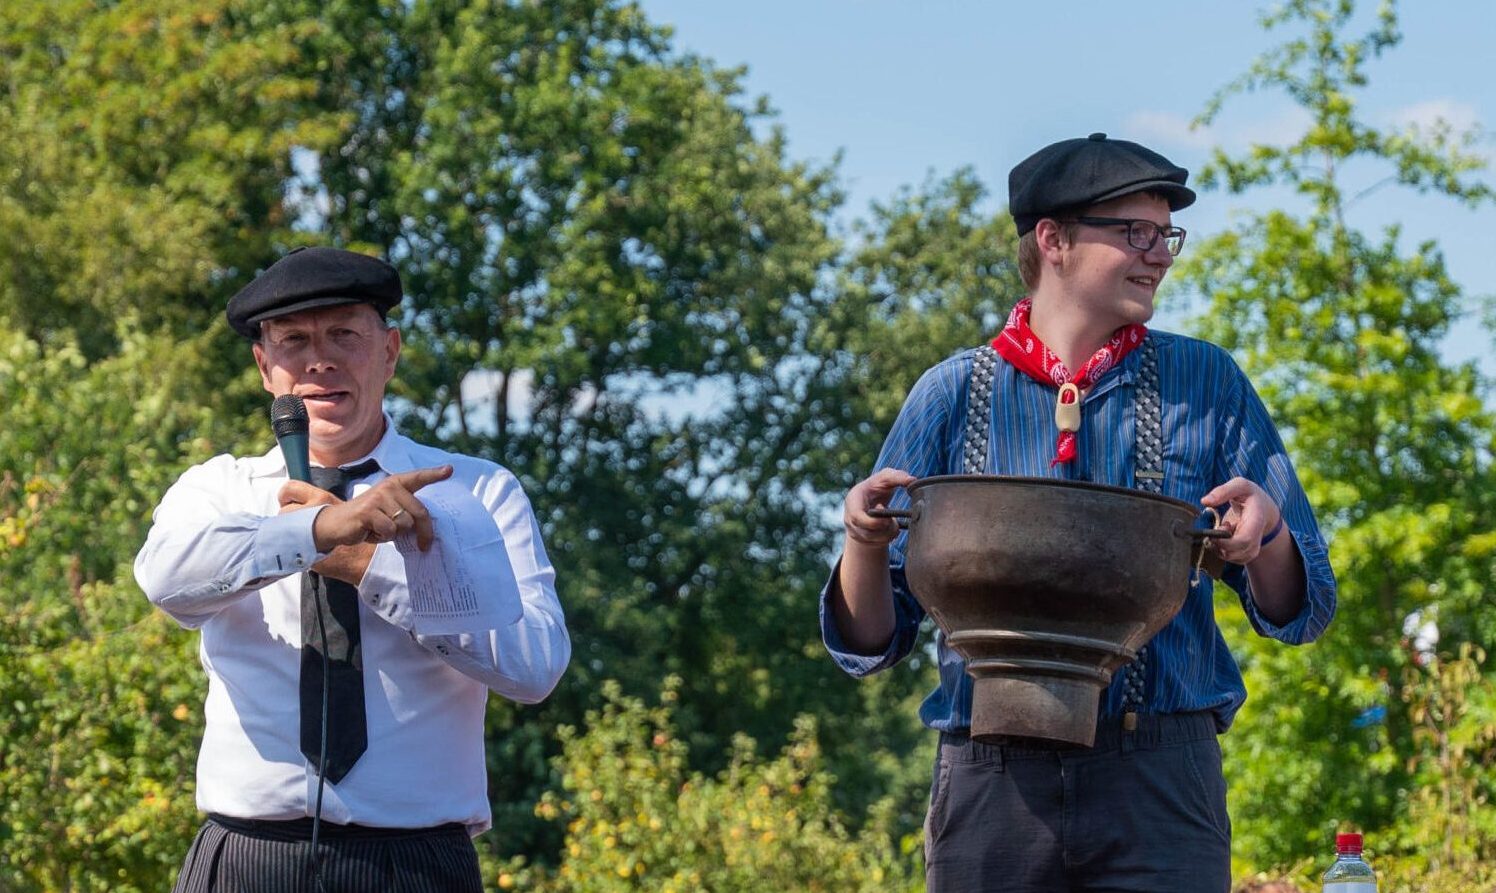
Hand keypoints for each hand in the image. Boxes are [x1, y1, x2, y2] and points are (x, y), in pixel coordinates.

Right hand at [280, 465, 453, 552]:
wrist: (337, 523)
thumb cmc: (369, 519)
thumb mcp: (389, 510)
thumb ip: (406, 511)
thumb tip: (427, 529)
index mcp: (396, 484)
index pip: (418, 478)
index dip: (435, 474)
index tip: (450, 470)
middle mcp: (389, 486)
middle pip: (419, 513)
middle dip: (424, 533)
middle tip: (424, 546)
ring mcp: (379, 497)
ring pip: (404, 525)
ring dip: (395, 534)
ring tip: (380, 529)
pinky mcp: (369, 510)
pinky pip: (389, 531)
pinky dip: (382, 537)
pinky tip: (371, 531)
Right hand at [843, 468, 916, 548]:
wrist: (870, 498)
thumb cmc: (877, 486)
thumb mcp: (886, 477)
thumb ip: (897, 477)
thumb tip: (912, 480)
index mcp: (852, 501)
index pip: (856, 517)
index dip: (873, 521)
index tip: (885, 514)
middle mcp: (849, 518)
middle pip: (867, 533)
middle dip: (885, 527)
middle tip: (893, 519)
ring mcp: (854, 531)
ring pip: (874, 540)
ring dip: (889, 532)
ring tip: (893, 521)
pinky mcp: (862, 540)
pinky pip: (877, 544)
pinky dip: (888, 537)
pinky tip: (891, 527)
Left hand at [1199, 477, 1281, 565]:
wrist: (1262, 509)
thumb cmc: (1250, 496)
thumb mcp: (1240, 485)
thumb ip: (1223, 491)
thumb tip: (1205, 501)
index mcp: (1256, 522)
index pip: (1243, 541)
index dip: (1225, 542)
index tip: (1213, 533)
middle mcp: (1256, 540)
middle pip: (1234, 553)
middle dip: (1218, 544)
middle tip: (1217, 527)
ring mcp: (1251, 549)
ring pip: (1230, 558)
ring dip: (1218, 547)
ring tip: (1222, 528)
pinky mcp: (1245, 554)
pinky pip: (1229, 558)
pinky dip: (1219, 550)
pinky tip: (1222, 537)